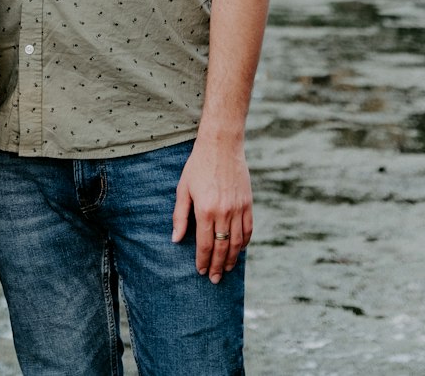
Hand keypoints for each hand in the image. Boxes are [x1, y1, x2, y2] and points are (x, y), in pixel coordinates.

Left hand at [171, 135, 252, 283]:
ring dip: (232, 259)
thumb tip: (176, 239)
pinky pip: (248, 229)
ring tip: (226, 269)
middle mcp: (224, 212)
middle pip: (222, 247)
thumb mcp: (183, 188)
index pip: (206, 244)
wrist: (221, 145)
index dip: (203, 260)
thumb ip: (180, 215)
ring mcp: (238, 208)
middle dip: (218, 266)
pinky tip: (239, 250)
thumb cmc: (198, 165)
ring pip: (237, 242)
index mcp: (205, 209)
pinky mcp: (248, 203)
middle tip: (214, 279)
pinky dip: (244, 243)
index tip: (201, 271)